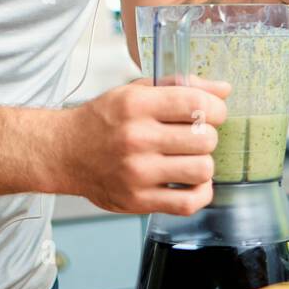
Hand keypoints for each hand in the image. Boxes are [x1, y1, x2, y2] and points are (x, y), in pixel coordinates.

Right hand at [59, 75, 229, 214]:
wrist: (65, 152)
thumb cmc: (103, 120)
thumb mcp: (136, 91)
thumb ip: (181, 86)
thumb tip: (223, 90)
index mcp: (137, 104)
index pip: (197, 103)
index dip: (216, 108)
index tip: (212, 113)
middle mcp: (136, 138)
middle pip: (205, 139)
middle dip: (207, 136)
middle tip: (194, 137)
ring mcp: (137, 172)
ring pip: (202, 170)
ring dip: (203, 164)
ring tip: (189, 158)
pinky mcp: (137, 200)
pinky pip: (189, 202)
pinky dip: (200, 193)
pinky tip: (191, 182)